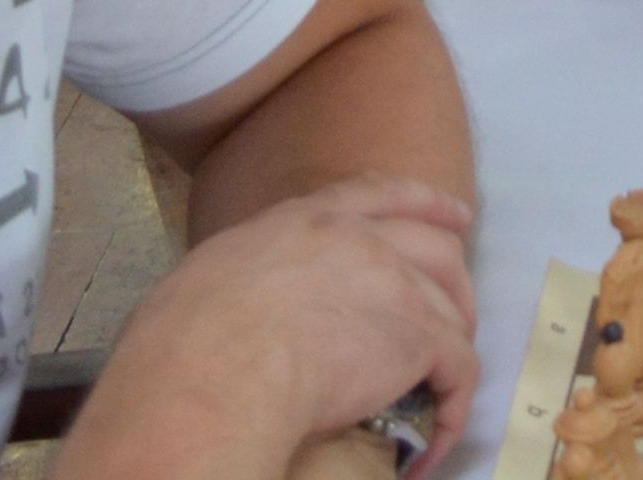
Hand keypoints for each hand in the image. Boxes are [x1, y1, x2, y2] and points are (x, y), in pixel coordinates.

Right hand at [78, 178, 480, 471]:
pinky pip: (458, 372)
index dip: (422, 204)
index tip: (455, 216)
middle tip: (458, 316)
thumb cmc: (183, 341)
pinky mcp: (418, 339)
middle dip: (456, 282)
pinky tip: (432, 446)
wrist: (214, 376)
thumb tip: (242, 310)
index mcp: (303, 222)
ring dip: (452, 352)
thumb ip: (250, 276)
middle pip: (434, 246)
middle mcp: (360, 240)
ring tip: (439, 393)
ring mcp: (396, 285)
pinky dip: (452, 410)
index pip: (376, 195)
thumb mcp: (211, 277)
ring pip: (452, 310)